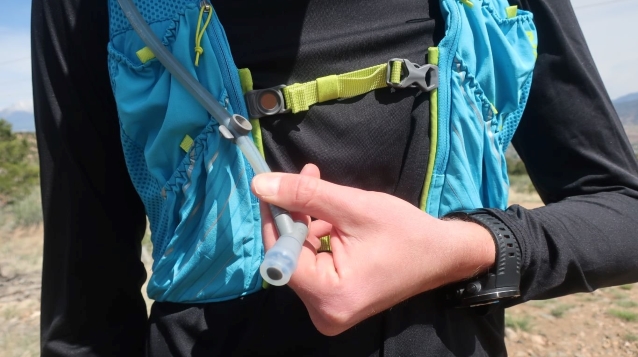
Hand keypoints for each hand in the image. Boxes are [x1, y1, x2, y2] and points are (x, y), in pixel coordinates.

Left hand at [251, 164, 494, 335]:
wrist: (443, 255)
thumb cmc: (407, 233)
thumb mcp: (354, 207)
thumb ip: (305, 195)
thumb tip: (259, 184)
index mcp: (329, 295)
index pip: (280, 254)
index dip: (275, 217)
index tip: (274, 183)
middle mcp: (323, 312)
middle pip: (289, 255)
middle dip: (295, 214)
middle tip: (309, 176)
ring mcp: (328, 309)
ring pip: (300, 255)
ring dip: (308, 221)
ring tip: (327, 192)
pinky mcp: (334, 300)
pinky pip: (313, 263)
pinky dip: (317, 235)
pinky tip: (333, 214)